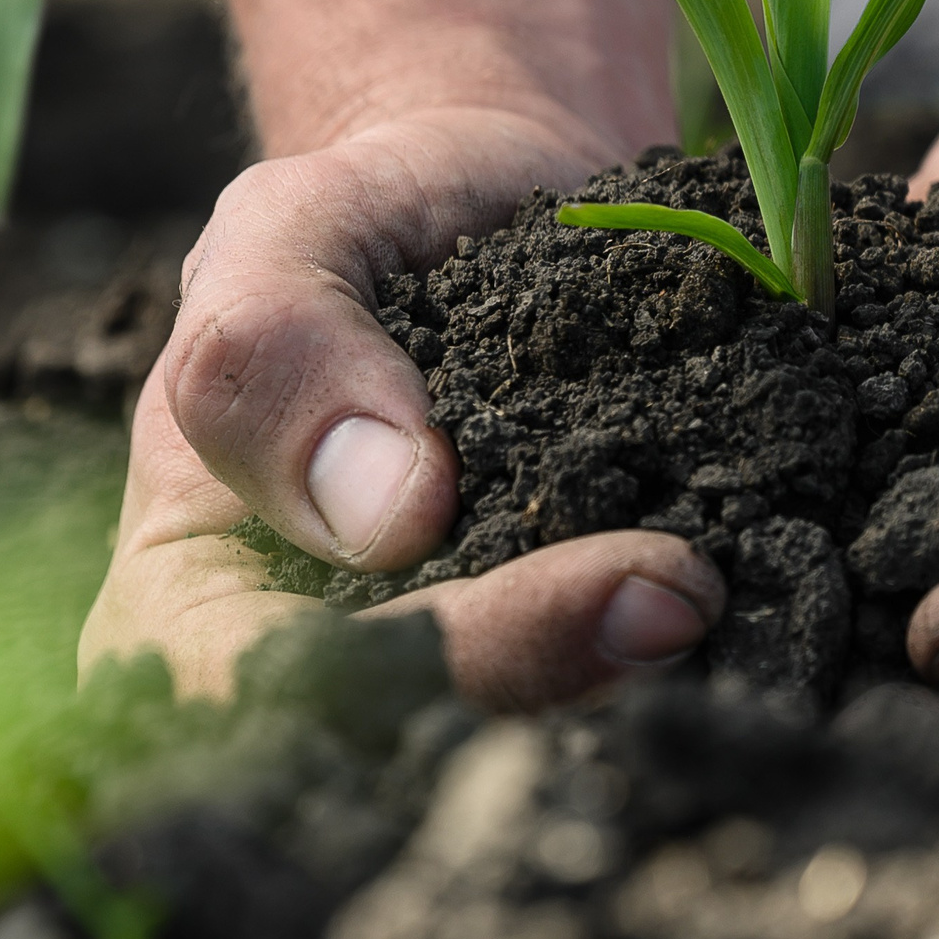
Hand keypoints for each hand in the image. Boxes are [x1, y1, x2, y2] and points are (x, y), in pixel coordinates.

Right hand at [79, 106, 725, 709]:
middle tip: (681, 598)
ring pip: (522, 741)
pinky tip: (751, 597)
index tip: (600, 584)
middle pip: (410, 744)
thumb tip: (383, 517)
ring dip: (629, 685)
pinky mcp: (553, 653)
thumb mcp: (286, 228)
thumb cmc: (362, 216)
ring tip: (712, 592)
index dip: (430, 665)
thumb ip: (282, 347)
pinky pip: (608, 690)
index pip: (274, 693)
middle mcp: (308, 667)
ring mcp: (442, 669)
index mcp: (188, 605)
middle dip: (553, 683)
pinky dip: (682, 656)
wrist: (491, 194)